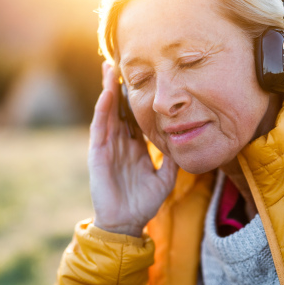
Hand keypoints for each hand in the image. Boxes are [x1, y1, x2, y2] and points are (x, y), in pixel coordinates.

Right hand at [88, 62, 178, 236]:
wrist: (127, 222)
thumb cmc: (144, 201)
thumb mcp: (166, 176)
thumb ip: (173, 157)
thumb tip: (185, 140)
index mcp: (134, 146)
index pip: (134, 115)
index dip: (136, 97)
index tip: (141, 76)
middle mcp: (119, 142)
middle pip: (118, 108)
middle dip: (118, 86)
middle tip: (119, 62)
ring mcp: (107, 146)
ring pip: (107, 111)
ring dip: (107, 90)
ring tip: (109, 68)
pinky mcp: (98, 153)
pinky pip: (100, 127)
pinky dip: (103, 109)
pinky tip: (107, 93)